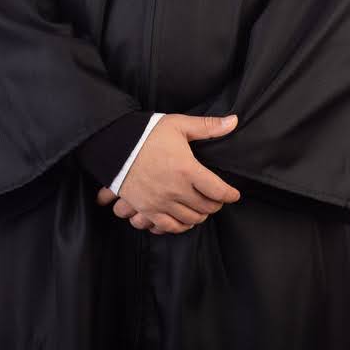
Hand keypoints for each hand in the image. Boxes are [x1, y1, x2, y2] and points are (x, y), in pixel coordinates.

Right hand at [97, 113, 240, 234]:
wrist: (116, 145)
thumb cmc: (148, 134)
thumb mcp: (179, 125)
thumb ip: (208, 126)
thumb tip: (233, 122)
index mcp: (187, 169)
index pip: (218, 190)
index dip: (230, 194)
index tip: (234, 195)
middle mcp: (176, 190)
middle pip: (205, 207)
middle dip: (215, 205)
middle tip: (217, 200)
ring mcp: (160, 202)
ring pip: (190, 219)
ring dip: (200, 216)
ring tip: (202, 209)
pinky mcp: (147, 209)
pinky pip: (168, 227)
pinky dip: (180, 226)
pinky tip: (184, 220)